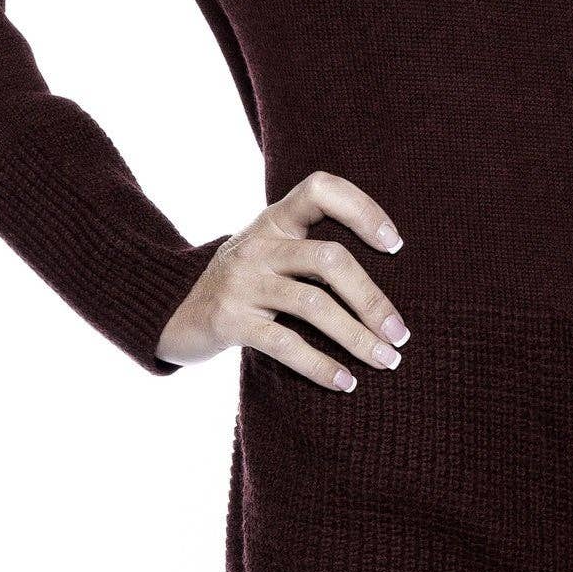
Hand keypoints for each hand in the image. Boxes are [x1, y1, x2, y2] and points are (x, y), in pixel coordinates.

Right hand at [155, 170, 410, 388]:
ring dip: (358, 337)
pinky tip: (346, 382)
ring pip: (314, 304)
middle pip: (329, 258)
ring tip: (387, 360)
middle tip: (400, 334)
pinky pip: (286, 343)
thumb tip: (385, 286)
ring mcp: (242, 280)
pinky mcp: (229, 319)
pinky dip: (321, 365)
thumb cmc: (242, 282)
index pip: (320, 189)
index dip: (362, 208)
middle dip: (372, 299)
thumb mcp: (269, 252)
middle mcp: (258, 244)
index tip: (395, 245)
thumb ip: (310, 249)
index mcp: (274, 220)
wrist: (172, 311)